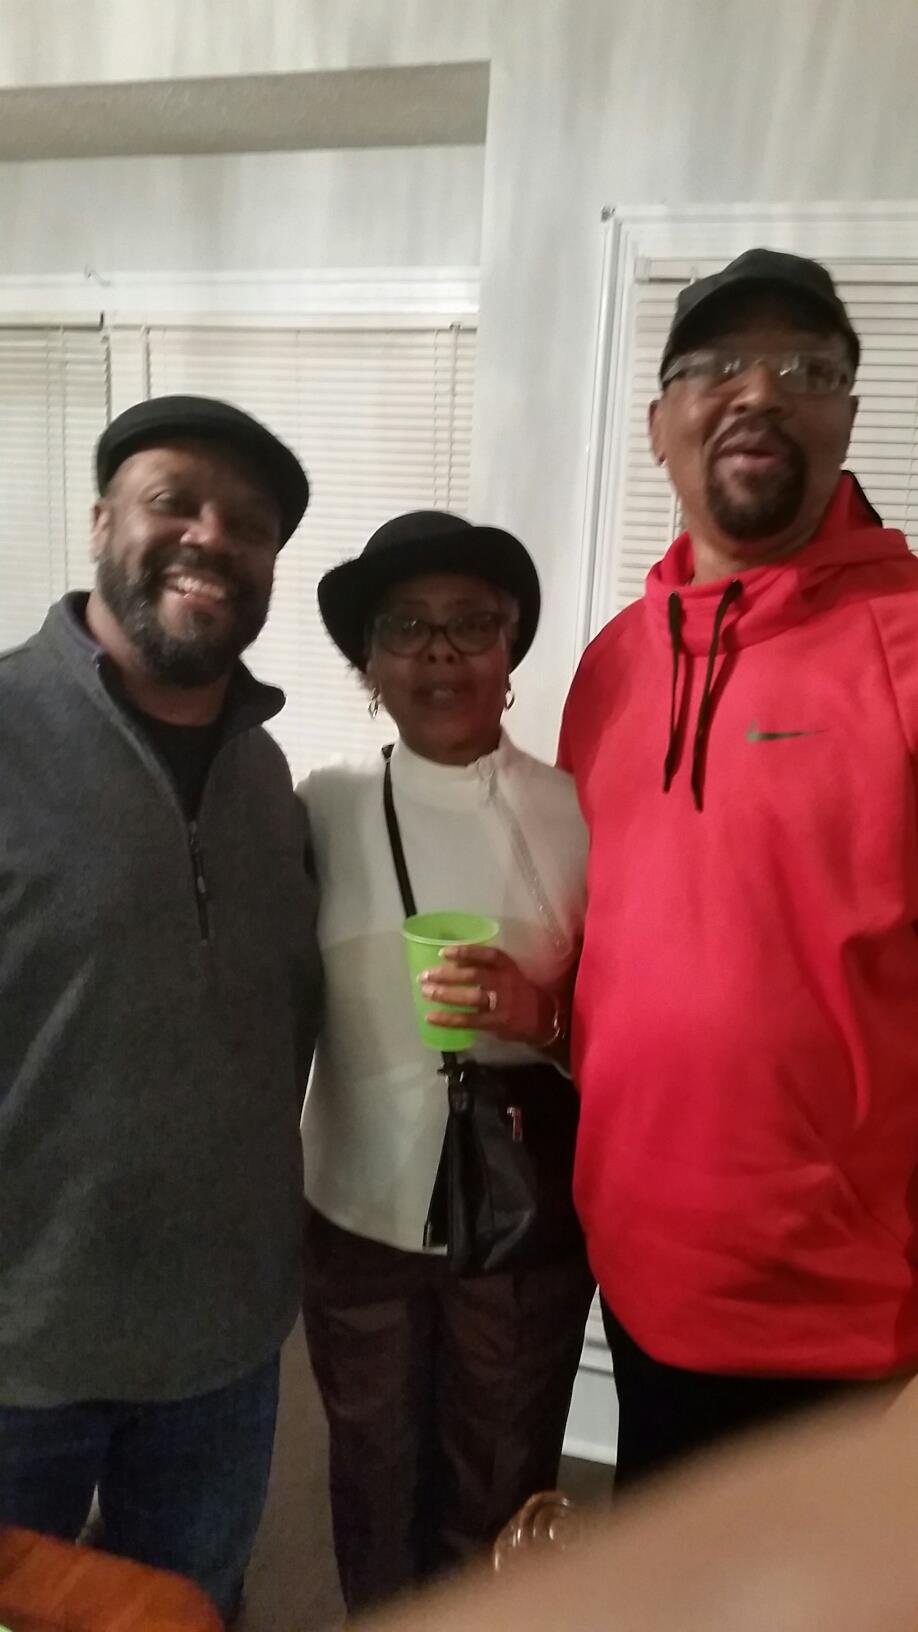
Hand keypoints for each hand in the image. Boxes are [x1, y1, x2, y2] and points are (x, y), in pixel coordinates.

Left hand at [418, 944, 560, 1048]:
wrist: (541, 1018)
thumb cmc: (516, 990)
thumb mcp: (507, 972)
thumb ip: (485, 967)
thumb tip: (450, 962)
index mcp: (507, 966)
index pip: (487, 955)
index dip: (465, 952)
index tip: (443, 953)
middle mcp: (506, 982)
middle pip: (475, 975)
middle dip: (447, 974)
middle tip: (425, 975)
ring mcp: (502, 1003)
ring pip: (471, 997)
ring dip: (446, 995)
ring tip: (425, 992)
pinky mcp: (497, 1023)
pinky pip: (469, 1020)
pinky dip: (448, 1019)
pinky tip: (431, 1017)